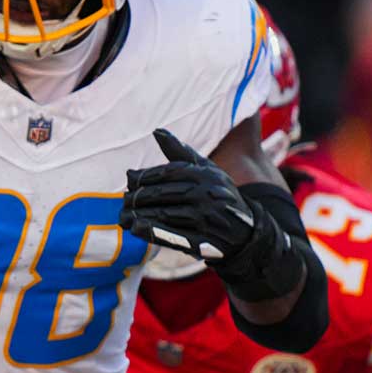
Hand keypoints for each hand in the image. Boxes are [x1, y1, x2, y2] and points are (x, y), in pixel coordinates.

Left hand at [120, 129, 256, 260]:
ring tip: (124, 215)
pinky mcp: (203, 241)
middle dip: (139, 197)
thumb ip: (181, 153)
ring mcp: (206, 219)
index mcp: (206, 175)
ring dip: (140, 215)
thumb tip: (157, 131)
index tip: (131, 179)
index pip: (169, 172)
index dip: (146, 176)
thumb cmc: (219, 194)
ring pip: (164, 214)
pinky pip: (172, 235)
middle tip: (125, 199)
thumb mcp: (207, 170)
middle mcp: (207, 195)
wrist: (247, 229)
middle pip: (163, 193)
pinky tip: (137, 227)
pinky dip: (152, 231)